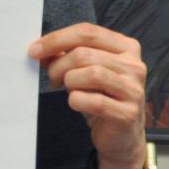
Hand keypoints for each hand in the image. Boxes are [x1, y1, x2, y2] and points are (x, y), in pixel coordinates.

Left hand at [29, 23, 146, 168]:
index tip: (34, 50)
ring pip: (91, 74)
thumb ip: (65, 56)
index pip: (87, 32)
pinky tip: (76, 103)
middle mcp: (134, 65)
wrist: (120, 136)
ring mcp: (134, 89)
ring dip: (69, 82)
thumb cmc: (100, 96)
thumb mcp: (83, 71)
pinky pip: (94, 101)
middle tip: (52, 78)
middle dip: (58, 65)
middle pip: (84, 53)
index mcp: (126, 47)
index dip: (56, 39)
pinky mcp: (128, 113)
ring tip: (66, 89)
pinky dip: (76, 100)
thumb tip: (39, 49)